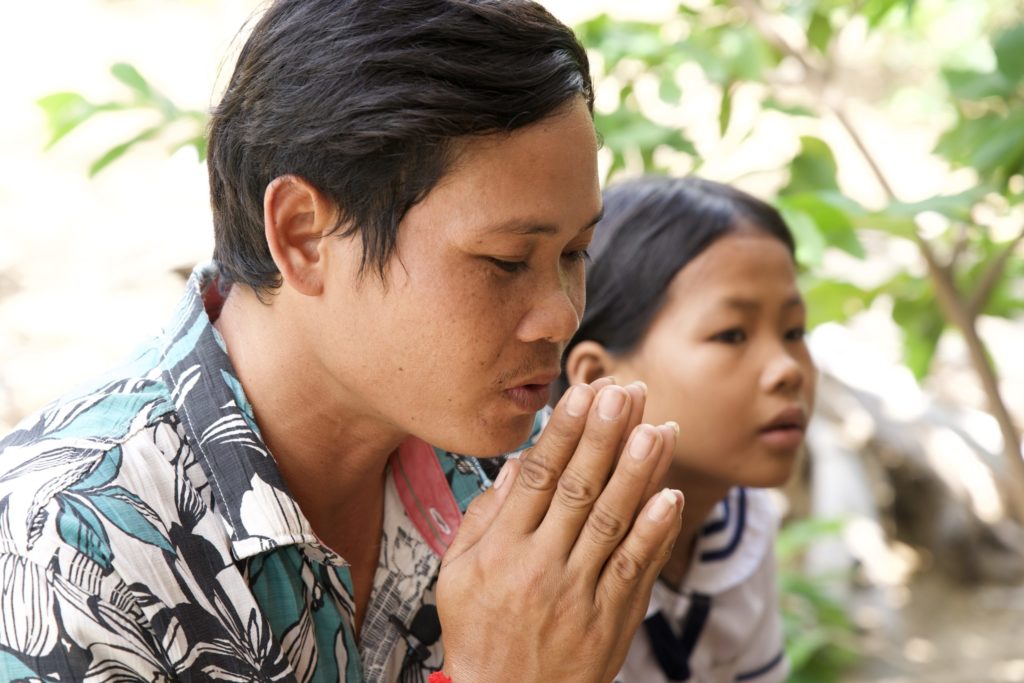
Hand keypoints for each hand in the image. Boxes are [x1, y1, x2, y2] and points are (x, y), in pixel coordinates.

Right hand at [437, 379, 682, 682]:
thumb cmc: (478, 634)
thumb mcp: (456, 575)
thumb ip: (482, 518)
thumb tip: (514, 468)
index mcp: (502, 550)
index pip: (538, 478)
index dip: (563, 432)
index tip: (583, 393)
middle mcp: (540, 566)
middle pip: (579, 490)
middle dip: (604, 436)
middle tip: (624, 392)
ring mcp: (579, 593)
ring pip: (613, 522)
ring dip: (638, 473)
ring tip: (657, 429)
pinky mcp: (611, 619)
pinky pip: (636, 569)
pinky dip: (655, 532)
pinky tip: (671, 496)